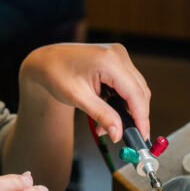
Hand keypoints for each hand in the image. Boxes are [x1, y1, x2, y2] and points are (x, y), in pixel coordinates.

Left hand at [19, 43, 150, 140]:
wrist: (46, 61)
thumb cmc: (57, 74)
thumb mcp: (78, 98)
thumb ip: (101, 115)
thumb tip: (118, 134)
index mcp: (109, 61)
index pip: (136, 93)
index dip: (142, 117)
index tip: (142, 136)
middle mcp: (118, 54)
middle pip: (139, 91)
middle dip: (133, 116)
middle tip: (120, 134)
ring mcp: (118, 55)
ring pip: (135, 89)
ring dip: (126, 109)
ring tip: (105, 125)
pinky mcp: (116, 59)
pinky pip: (128, 83)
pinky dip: (122, 100)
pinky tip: (108, 111)